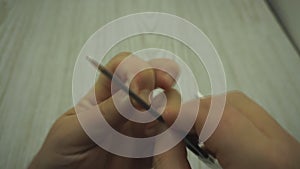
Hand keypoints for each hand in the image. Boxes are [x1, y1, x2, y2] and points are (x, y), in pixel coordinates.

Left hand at [28, 52, 179, 168]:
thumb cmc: (59, 158)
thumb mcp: (73, 132)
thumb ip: (102, 114)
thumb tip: (130, 95)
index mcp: (102, 99)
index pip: (123, 68)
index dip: (134, 68)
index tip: (138, 85)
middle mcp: (124, 110)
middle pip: (150, 82)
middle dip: (161, 77)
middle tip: (164, 87)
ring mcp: (138, 129)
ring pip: (165, 106)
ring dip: (171, 105)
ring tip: (166, 116)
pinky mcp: (149, 150)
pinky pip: (169, 135)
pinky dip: (175, 131)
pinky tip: (169, 135)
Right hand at [155, 91, 299, 168]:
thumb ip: (171, 160)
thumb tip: (162, 132)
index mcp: (263, 163)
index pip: (217, 115)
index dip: (183, 112)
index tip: (163, 119)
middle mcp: (284, 151)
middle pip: (231, 105)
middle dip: (196, 111)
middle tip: (176, 128)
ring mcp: (287, 147)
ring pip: (241, 108)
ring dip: (210, 116)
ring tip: (193, 137)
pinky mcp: (283, 149)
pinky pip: (250, 120)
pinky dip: (225, 123)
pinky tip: (213, 142)